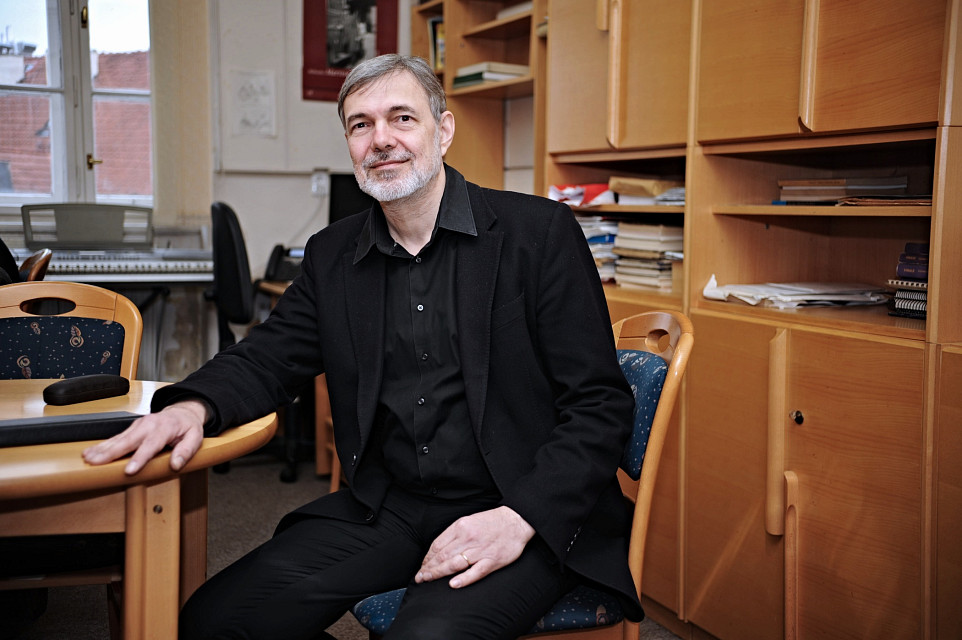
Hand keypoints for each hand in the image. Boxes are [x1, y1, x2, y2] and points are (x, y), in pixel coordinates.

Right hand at [82, 400, 207, 474]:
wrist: (182, 412)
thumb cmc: (187, 427)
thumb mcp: (195, 438)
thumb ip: (186, 451)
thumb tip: (176, 464)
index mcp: (164, 428)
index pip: (151, 445)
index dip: (139, 458)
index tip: (129, 470)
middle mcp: (148, 425)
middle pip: (128, 440)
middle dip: (111, 452)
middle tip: (96, 462)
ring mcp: (138, 425)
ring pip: (118, 438)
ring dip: (102, 449)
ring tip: (88, 458)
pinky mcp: (132, 429)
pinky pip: (116, 438)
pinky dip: (102, 445)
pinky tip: (90, 452)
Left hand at [415, 506, 534, 588]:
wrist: (517, 520)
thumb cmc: (493, 522)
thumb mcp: (469, 520)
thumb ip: (454, 534)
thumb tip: (438, 549)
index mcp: (461, 527)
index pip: (438, 545)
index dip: (427, 558)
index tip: (422, 566)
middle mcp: (468, 538)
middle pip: (442, 556)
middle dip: (428, 568)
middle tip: (419, 577)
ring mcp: (480, 550)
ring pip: (454, 564)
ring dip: (438, 573)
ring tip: (428, 580)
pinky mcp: (492, 560)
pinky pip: (475, 572)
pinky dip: (463, 579)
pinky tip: (453, 584)